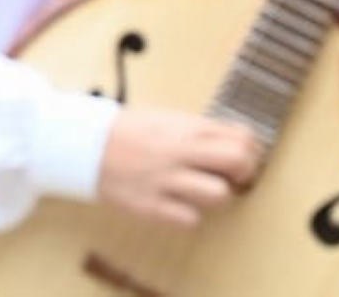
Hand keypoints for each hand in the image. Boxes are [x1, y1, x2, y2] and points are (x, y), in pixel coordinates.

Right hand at [96, 107, 260, 229]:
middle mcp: (180, 151)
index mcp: (186, 127)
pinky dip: (190, 216)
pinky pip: (190, 219)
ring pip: (219, 194)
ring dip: (217, 196)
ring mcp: (167, 179)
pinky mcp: (152, 205)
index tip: (244, 157)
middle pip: (238, 161)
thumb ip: (199, 130)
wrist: (87, 144)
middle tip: (234, 178)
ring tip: (205, 192)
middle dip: (245, 173)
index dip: (251, 151)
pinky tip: (180, 206)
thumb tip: (236, 143)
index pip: (242, 137)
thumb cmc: (130, 131)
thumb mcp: (168, 118)